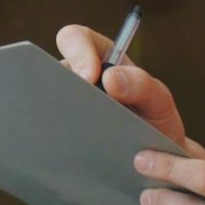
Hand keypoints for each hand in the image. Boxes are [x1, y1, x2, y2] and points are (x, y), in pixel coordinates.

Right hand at [56, 23, 194, 149]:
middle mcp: (77, 81)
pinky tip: (71, 147)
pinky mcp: (58, 134)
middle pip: (51, 68)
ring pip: (46, 101)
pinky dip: (54, 136)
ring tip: (78, 131)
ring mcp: (65, 107)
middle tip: (78, 105)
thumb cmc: (155, 124)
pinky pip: (47, 130)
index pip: (77, 38)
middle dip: (60, 82)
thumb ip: (142, 84)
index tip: (90, 76)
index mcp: (100, 60)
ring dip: (58, 112)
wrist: (156, 165)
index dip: (78, 51)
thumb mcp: (158, 102)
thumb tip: (110, 78)